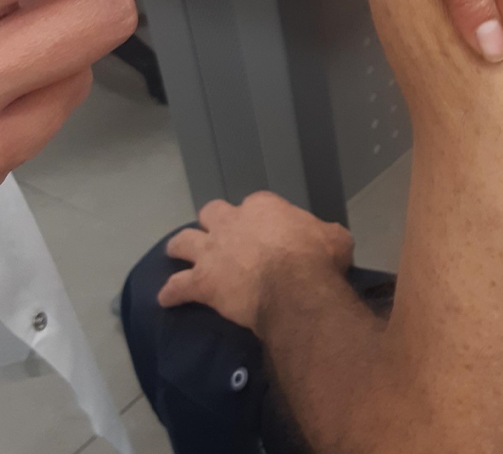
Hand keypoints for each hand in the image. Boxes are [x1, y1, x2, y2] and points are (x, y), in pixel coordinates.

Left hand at [159, 192, 353, 333]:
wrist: (294, 287)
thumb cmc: (318, 259)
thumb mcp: (335, 238)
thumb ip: (324, 234)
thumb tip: (327, 240)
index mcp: (264, 206)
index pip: (255, 204)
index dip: (258, 219)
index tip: (265, 232)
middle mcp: (232, 221)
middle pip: (211, 213)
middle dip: (213, 222)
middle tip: (219, 237)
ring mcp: (213, 250)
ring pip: (183, 241)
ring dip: (180, 248)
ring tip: (176, 254)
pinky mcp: (202, 281)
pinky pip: (177, 286)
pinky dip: (172, 293)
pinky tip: (167, 299)